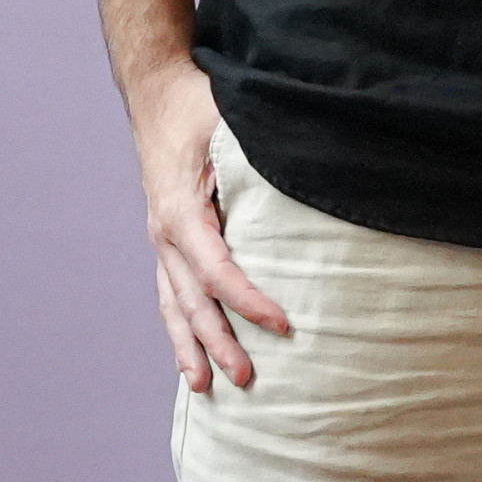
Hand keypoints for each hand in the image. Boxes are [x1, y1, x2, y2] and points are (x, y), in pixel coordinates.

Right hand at [94, 0, 290, 392]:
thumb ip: (271, 148)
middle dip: (219, 342)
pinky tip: (189, 358)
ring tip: (206, 389)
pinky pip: (171, 294)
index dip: (249, 301)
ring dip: (192, 347)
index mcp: (183, 209)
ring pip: (175, 306)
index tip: (284, 326)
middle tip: (250, 378)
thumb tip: (322, 164)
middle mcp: (165, 231)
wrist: (159, 92)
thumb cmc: (206, 105)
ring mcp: (161, 239)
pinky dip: (181, 328)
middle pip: (192, 300)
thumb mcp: (239, 120)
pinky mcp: (168, 240)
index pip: (218, 269)